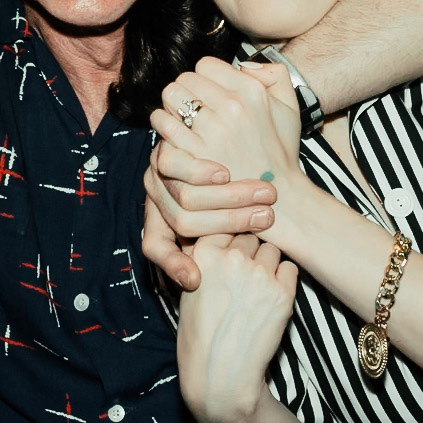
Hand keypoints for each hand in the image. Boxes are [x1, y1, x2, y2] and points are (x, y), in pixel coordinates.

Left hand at [141, 145, 276, 289]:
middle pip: (184, 219)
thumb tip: (193, 282)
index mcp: (157, 224)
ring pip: (183, 194)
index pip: (157, 248)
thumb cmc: (215, 198)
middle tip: (267, 218)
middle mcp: (155, 198)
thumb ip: (206, 253)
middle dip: (230, 222)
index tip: (196, 278)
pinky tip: (226, 173)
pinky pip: (173, 162)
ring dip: (226, 196)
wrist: (213, 140)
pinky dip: (201, 171)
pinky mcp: (164, 147)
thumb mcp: (213, 227)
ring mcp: (157, 172)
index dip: (173, 265)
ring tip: (264, 194)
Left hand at [150, 56, 304, 231]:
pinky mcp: (194, 154)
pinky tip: (174, 135)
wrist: (279, 196)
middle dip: (186, 91)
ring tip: (181, 120)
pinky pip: (163, 124)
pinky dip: (164, 127)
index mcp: (252, 92)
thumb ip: (274, 74)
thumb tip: (244, 64)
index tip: (208, 94)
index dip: (203, 78)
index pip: (205, 65)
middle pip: (184, 79)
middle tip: (192, 108)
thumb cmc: (280, 151)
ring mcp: (211, 132)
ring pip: (170, 97)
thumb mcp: (289, 106)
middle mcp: (231, 108)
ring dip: (171, 107)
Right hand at [175, 234, 297, 422]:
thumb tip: (223, 228)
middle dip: (248, 251)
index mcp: (202, 254)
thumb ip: (204, 256)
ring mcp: (260, 275)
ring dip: (267, 264)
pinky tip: (268, 300)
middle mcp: (232, 259)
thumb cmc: (200, 334)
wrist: (220, 374)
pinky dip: (283, 279)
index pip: (225, 222)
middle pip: (250, 234)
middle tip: (241, 279)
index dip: (228, 237)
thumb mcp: (188, 288)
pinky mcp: (283, 292)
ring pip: (272, 250)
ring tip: (254, 292)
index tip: (227, 254)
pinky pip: (290, 268)